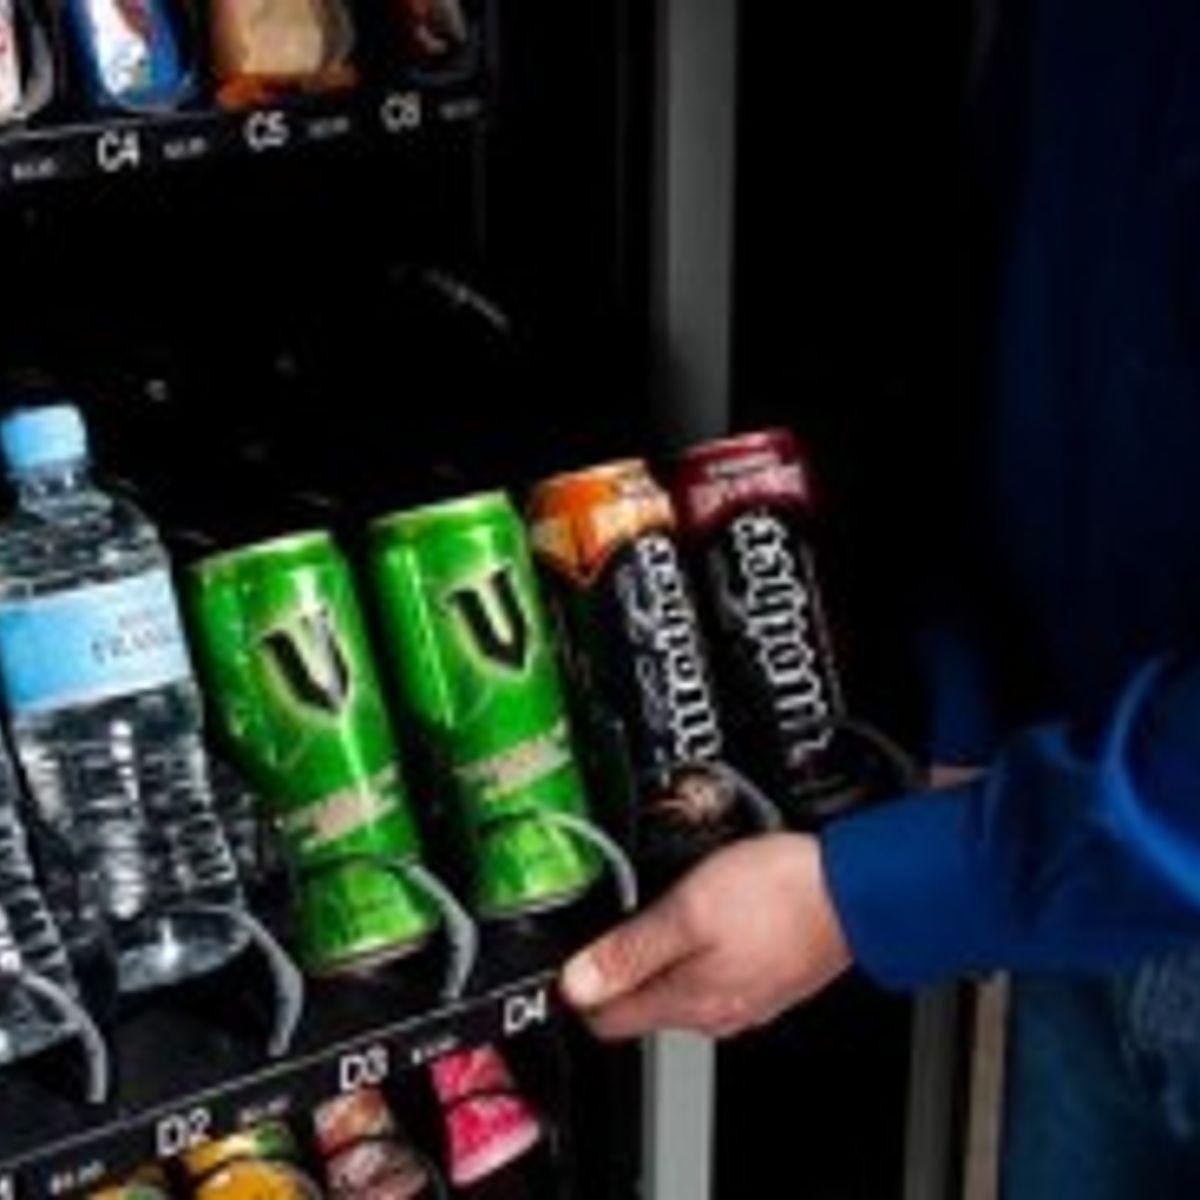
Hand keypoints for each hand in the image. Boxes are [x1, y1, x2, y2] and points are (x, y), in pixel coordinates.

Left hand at [559, 833, 851, 1039]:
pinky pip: (714, 977)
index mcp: (687, 1000)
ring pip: (678, 991)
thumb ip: (629, 951)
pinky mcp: (767, 979)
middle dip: (615, 973)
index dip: (578, 990)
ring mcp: (745, 999)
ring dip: (658, 960)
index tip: (567, 958)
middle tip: (608, 923)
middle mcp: (714, 1012)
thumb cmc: (778, 894)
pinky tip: (704, 921)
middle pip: (641, 1007)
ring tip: (656, 913)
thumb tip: (577, 984)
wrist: (854, 889)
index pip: (607, 1022)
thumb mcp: (687, 911)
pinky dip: (697, 954)